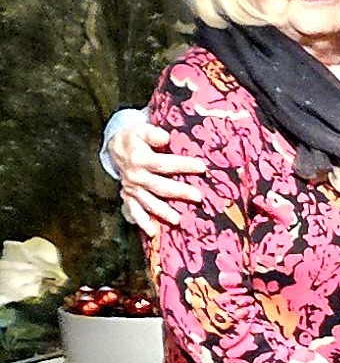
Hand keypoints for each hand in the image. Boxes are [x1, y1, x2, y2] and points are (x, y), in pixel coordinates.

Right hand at [109, 117, 206, 232]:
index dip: (183, 165)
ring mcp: (132, 189)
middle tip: (198, 197)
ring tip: (177, 220)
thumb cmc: (135, 139)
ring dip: (162, 211)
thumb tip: (165, 138)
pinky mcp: (129, 197)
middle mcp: (135, 176)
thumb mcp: (141, 130)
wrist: (115, 149)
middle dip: (178, 192)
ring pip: (148, 202)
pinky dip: (141, 222)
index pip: (164, 164)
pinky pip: (133, 211)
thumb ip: (153, 133)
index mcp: (140, 159)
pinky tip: (151, 232)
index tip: (202, 167)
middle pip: (159, 186)